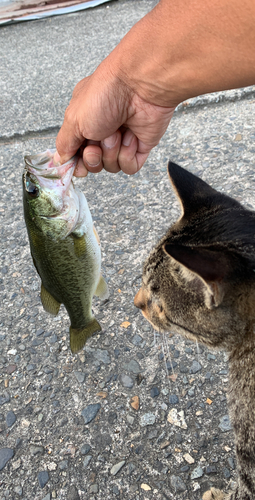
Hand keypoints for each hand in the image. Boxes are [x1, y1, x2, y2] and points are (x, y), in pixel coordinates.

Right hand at [55, 59, 174, 175]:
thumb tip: (62, 161)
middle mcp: (103, 131)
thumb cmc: (105, 94)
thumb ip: (65, 143)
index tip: (76, 162)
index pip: (76, 153)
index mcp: (84, 122)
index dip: (76, 162)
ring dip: (112, 152)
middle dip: (93, 158)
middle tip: (97, 144)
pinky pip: (130, 167)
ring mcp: (123, 139)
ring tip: (117, 132)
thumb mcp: (74, 120)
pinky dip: (128, 156)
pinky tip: (131, 137)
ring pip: (111, 167)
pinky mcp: (141, 146)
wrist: (139, 86)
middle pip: (93, 163)